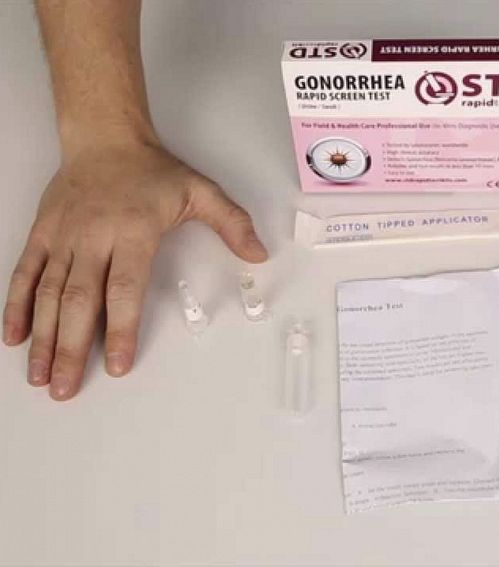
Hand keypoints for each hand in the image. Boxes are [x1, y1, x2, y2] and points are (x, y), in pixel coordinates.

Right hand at [2, 142, 267, 399]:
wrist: (104, 136)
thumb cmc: (151, 169)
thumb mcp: (200, 191)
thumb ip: (231, 224)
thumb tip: (259, 254)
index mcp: (132, 232)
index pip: (124, 289)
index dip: (121, 329)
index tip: (118, 363)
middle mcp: (93, 238)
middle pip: (79, 301)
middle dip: (71, 348)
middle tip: (65, 387)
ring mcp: (63, 238)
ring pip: (49, 294)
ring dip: (43, 337)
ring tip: (39, 375)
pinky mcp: (42, 234)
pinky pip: (25, 273)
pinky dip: (16, 305)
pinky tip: (14, 336)